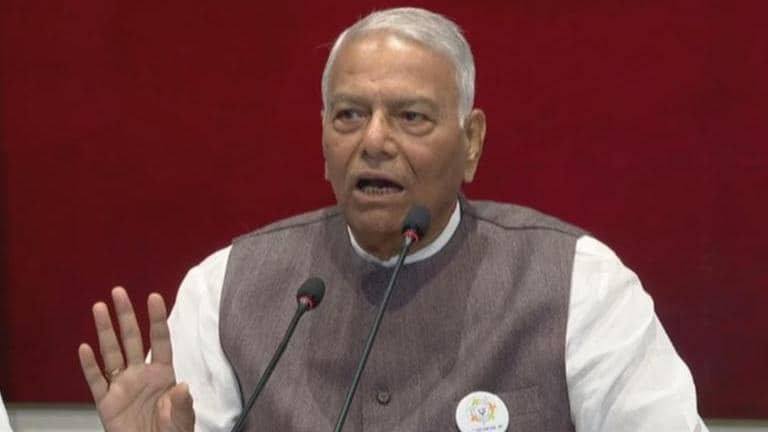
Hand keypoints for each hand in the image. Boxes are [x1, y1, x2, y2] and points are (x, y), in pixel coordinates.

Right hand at [78, 287, 194, 430]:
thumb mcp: (182, 422)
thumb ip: (182, 405)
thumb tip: (182, 387)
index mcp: (163, 375)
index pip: (160, 341)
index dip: (157, 319)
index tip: (154, 297)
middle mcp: (141, 375)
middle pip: (132, 339)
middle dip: (126, 315)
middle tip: (119, 292)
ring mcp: (122, 387)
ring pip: (111, 354)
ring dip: (104, 331)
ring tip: (99, 308)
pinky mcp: (107, 404)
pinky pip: (96, 382)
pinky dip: (89, 366)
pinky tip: (84, 349)